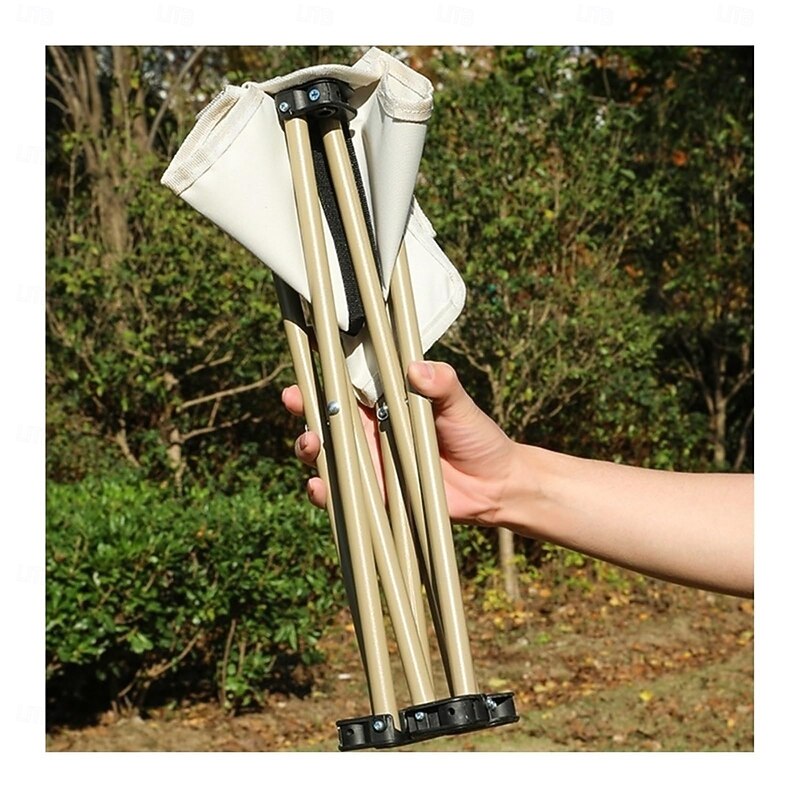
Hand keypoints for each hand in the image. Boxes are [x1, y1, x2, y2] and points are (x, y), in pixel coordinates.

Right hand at [282, 361, 515, 525]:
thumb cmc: (475, 436)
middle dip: (303, 408)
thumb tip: (417, 367)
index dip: (322, 372)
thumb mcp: (460, 405)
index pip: (346, 383)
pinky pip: (341, 496)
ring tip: (309, 443)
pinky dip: (325, 493)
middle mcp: (368, 432)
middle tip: (294, 400)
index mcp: (384, 403)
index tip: (303, 360)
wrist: (494, 485)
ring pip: (326, 455)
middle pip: (325, 418)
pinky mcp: (373, 497)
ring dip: (309, 448)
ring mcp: (368, 465)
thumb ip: (442, 385)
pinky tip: (319, 487)